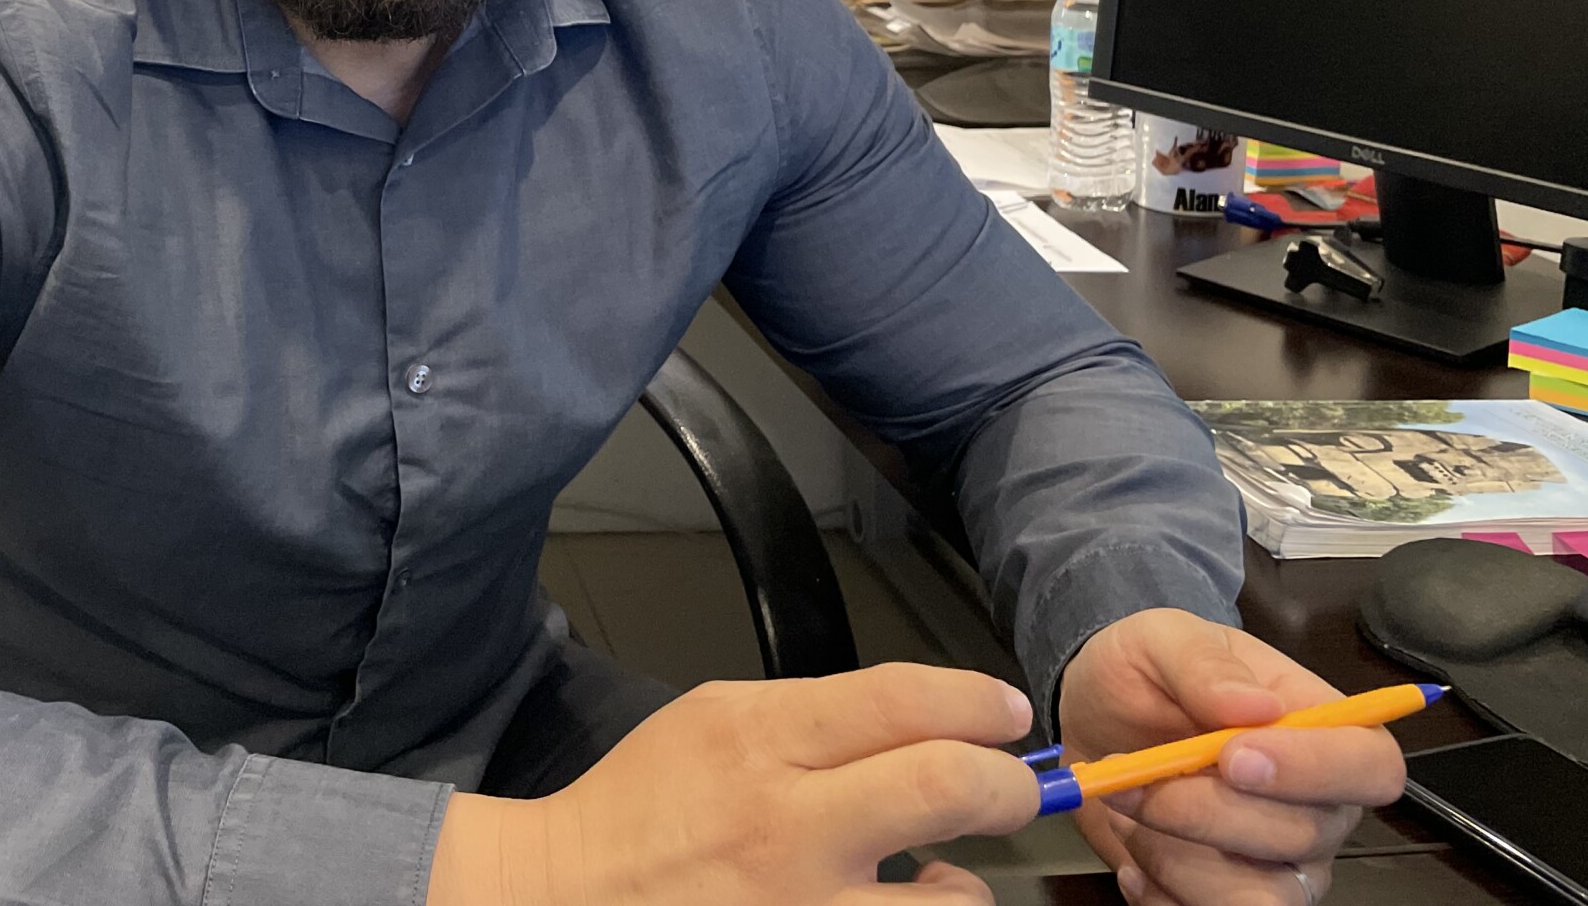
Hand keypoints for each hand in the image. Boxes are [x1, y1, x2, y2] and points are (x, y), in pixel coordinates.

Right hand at [427, 663, 1041, 905]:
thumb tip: (920, 719)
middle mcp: (790, 825)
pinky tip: (899, 905)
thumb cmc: (646, 807)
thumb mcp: (714, 718)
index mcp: (761, 741)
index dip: (978, 703)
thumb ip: (812, 714)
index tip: (1006, 713)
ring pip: (953, 896)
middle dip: (1009, 784)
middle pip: (949, 786)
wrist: (572, 895)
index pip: (903, 701)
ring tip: (946, 871)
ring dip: (969, 881)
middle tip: (1016, 786)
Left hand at [1056, 610, 1407, 904]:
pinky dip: (1160, 896)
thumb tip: (1255, 704)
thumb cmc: (1145, 675)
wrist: (1094, 721)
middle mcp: (1317, 808)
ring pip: (1261, 896)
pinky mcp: (1232, 899)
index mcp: (1322, 730)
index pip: (1370, 765)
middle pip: (1305, 835)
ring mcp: (1280, 864)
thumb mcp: (1162, 639)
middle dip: (1206, 810)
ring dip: (1176, 857)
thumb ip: (1203, 663)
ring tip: (1129, 809)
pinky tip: (1131, 857)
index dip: (1314, 770)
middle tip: (1135, 777)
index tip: (1231, 756)